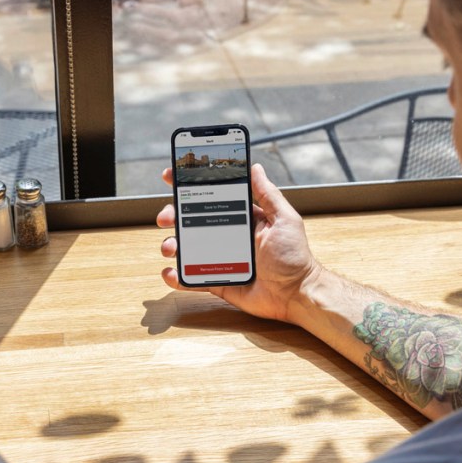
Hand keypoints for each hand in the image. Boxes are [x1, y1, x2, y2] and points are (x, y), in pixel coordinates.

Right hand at [157, 163, 321, 323]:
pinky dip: (176, 276)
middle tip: (166, 217)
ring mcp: (219, 259)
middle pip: (191, 221)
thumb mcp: (284, 220)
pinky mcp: (216, 280)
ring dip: (172, 244)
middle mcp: (227, 235)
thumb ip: (268, 194)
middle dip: (173, 215)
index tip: (171, 176)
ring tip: (170, 247)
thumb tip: (255, 167)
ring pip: (187, 248)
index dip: (190, 186)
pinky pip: (191, 278)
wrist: (295, 295)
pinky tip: (170, 272)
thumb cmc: (294, 257)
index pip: (211, 197)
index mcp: (241, 218)